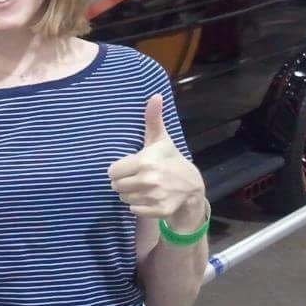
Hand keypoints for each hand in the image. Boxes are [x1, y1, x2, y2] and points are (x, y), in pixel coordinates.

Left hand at [108, 94, 205, 225]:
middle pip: (116, 186)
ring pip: (124, 199)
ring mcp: (155, 197)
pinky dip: (138, 206)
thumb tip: (155, 95)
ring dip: (130, 194)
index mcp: (145, 161)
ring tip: (143, 187)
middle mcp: (149, 180)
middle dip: (123, 182)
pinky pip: (134, 210)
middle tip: (136, 178)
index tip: (130, 167)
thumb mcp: (160, 139)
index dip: (119, 169)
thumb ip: (153, 119)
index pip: (112, 171)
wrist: (192, 186)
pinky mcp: (159, 210)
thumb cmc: (170, 159)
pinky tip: (149, 198)